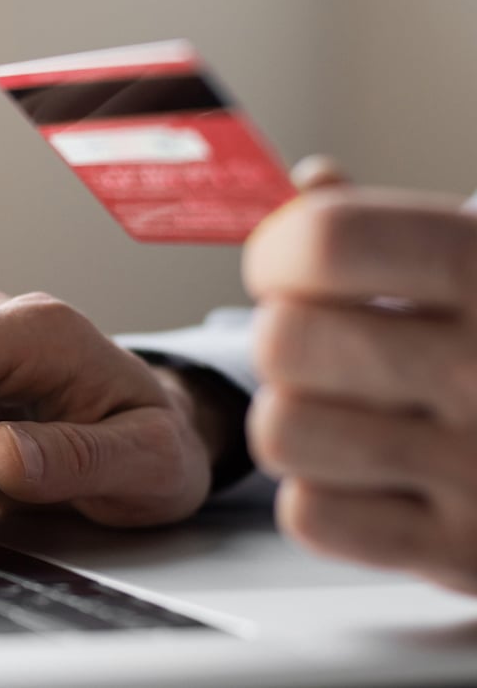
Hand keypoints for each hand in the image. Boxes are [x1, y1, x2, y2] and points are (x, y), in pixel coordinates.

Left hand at [244, 156, 476, 593]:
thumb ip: (393, 227)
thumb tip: (307, 184)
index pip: (327, 243)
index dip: (278, 252)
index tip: (284, 267)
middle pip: (281, 342)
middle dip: (284, 341)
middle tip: (323, 349)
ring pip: (280, 433)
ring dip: (296, 421)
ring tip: (349, 413)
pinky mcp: (461, 553)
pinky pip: (308, 516)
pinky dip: (323, 498)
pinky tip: (376, 477)